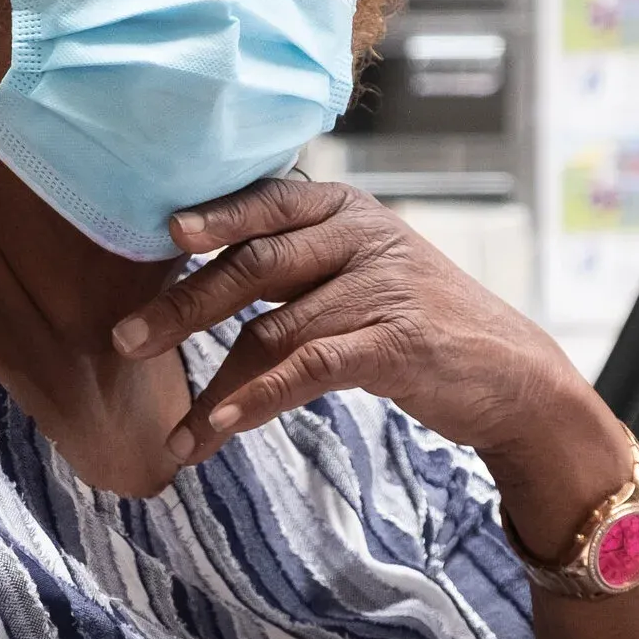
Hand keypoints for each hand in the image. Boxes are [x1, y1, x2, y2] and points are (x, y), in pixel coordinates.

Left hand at [112, 175, 629, 536]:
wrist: (515, 379)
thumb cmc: (422, 328)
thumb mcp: (363, 275)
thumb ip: (298, 266)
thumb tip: (202, 274)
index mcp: (349, 211)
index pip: (266, 204)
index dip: (212, 217)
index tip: (161, 235)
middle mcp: (364, 238)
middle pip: (254, 265)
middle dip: (183, 305)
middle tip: (123, 339)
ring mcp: (382, 287)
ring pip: (273, 330)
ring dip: (216, 387)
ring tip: (179, 434)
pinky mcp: (396, 343)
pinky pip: (306, 368)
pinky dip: (255, 400)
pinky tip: (218, 429)